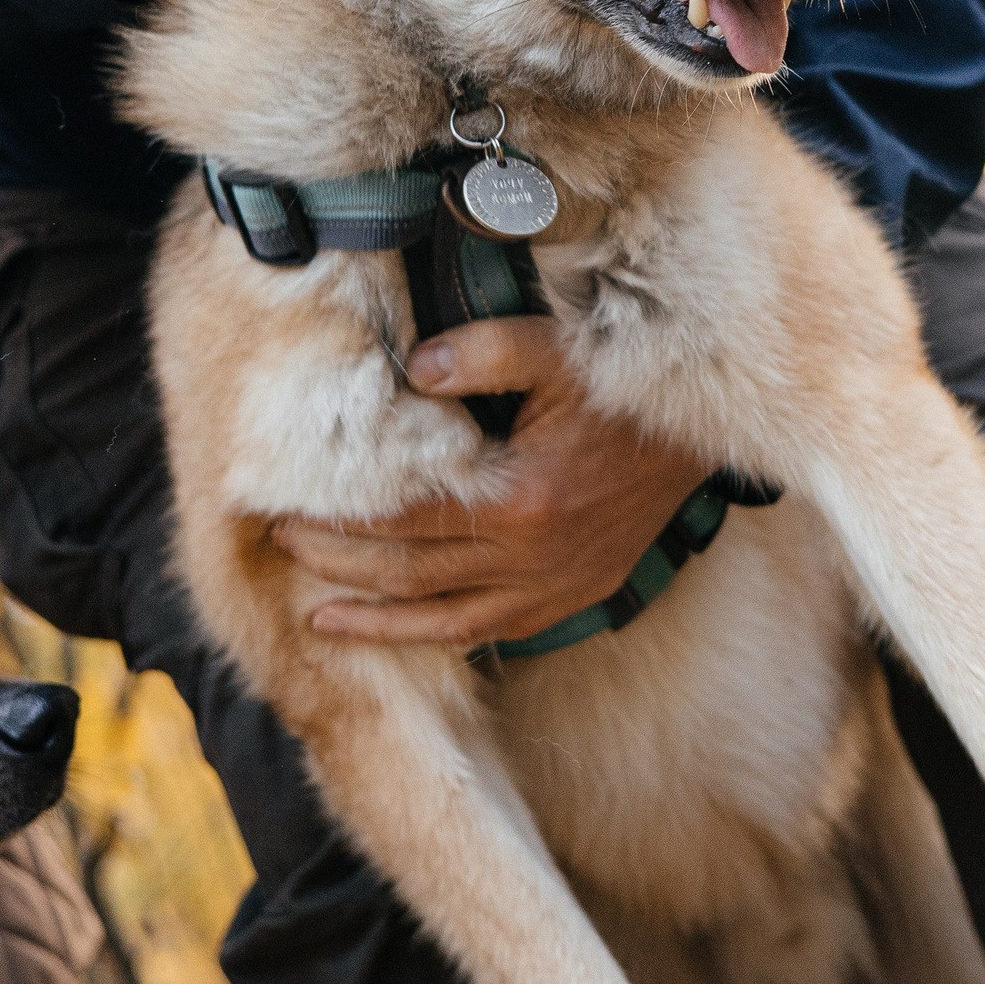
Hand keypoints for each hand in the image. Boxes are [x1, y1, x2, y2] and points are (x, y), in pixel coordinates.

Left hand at [275, 317, 713, 644]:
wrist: (704, 440)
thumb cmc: (626, 392)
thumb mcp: (559, 350)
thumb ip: (483, 351)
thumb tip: (415, 368)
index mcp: (521, 499)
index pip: (404, 521)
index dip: (340, 520)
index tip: (288, 508)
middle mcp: (532, 558)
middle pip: (409, 574)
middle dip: (338, 564)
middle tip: (280, 549)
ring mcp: (553, 587)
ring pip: (443, 619)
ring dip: (376, 619)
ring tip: (319, 616)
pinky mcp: (572, 598)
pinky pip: (491, 632)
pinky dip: (438, 635)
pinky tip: (402, 632)